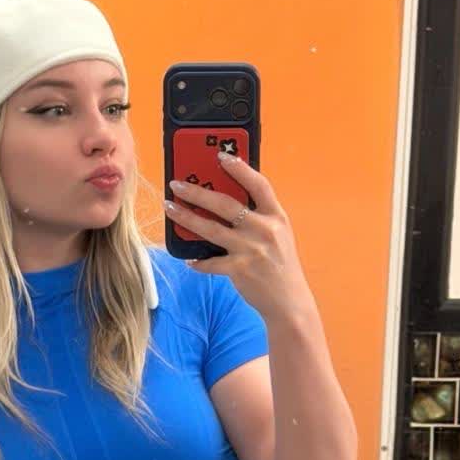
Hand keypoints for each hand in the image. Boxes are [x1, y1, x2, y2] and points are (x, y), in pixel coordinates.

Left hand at [165, 150, 313, 320]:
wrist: (289, 302)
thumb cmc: (280, 267)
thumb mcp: (279, 236)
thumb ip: (260, 218)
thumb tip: (228, 203)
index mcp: (276, 217)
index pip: (258, 184)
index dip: (240, 168)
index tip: (220, 156)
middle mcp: (264, 230)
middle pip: (226, 203)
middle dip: (198, 191)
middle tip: (177, 185)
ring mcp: (251, 250)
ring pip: (211, 228)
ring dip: (186, 217)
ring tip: (170, 208)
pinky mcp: (239, 270)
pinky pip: (211, 262)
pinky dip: (198, 261)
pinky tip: (188, 259)